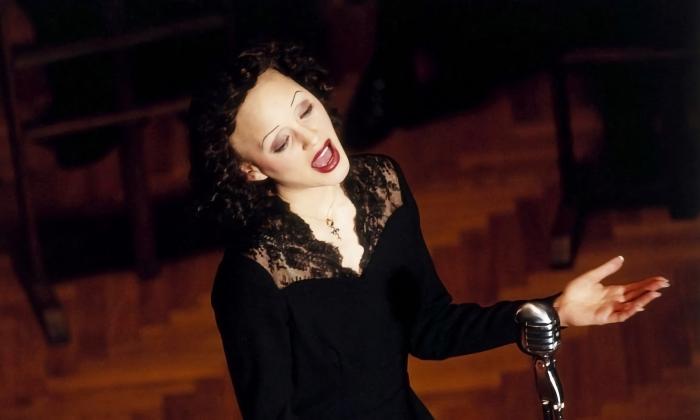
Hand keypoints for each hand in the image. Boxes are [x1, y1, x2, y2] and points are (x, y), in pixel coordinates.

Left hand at [553, 256, 668, 326]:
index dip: (647, 284)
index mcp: (613, 291)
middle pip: (636, 295)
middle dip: (650, 290)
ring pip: (631, 306)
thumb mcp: (592, 276)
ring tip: (654, 293)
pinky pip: (620, 316)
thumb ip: (607, 269)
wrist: (561, 304)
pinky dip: (629, 311)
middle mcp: (615, 301)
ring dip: (643, 300)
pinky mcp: (604, 318)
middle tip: (664, 284)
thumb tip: (621, 258)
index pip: (634, 287)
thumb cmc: (575, 291)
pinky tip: (637, 306)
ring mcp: (611, 310)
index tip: (660, 279)